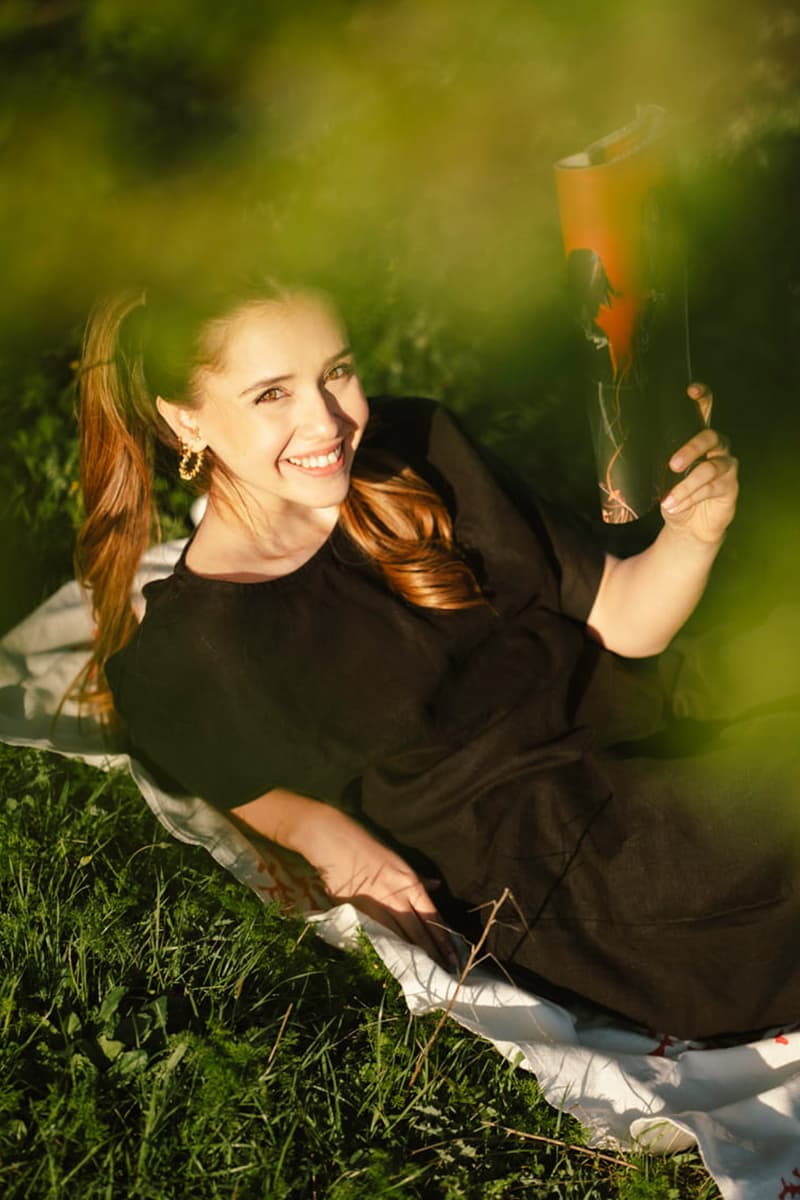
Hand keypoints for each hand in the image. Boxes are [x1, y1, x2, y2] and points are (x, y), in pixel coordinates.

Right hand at [306, 808, 459, 971]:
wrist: (335, 843)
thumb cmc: (367, 847)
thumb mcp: (398, 860)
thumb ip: (417, 878)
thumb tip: (436, 886)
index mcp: (409, 883)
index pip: (432, 916)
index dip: (444, 938)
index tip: (454, 956)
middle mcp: (396, 898)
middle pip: (419, 932)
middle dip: (434, 954)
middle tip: (447, 973)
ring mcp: (377, 907)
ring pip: (400, 938)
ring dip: (414, 956)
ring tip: (426, 974)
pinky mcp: (358, 913)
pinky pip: (377, 935)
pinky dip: (388, 949)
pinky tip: (395, 963)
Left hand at [660, 383, 738, 544]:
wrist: (688, 525)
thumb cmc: (674, 493)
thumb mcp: (661, 475)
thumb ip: (657, 458)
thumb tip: (630, 452)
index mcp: (698, 437)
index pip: (705, 409)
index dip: (702, 396)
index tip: (690, 390)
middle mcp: (717, 446)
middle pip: (710, 437)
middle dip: (690, 449)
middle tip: (672, 465)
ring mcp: (726, 465)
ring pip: (710, 468)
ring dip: (685, 486)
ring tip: (668, 500)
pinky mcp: (730, 486)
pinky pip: (711, 488)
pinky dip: (689, 498)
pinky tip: (675, 506)